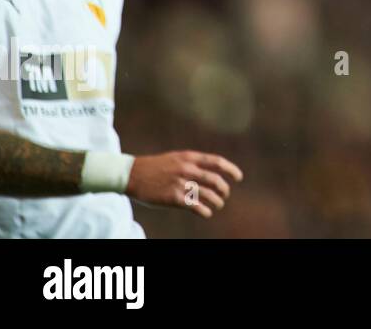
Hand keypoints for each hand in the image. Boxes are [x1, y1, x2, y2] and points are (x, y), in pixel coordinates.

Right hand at [126, 151, 243, 218]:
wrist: (131, 174)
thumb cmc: (155, 167)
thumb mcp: (176, 158)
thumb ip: (193, 163)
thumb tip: (211, 170)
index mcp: (189, 158)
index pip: (217, 162)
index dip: (231, 170)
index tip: (239, 177)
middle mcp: (187, 169)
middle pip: (215, 180)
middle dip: (224, 189)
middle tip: (226, 194)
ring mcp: (180, 184)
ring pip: (208, 194)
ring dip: (217, 201)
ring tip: (218, 204)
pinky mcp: (173, 198)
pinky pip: (195, 206)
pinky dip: (205, 210)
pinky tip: (207, 213)